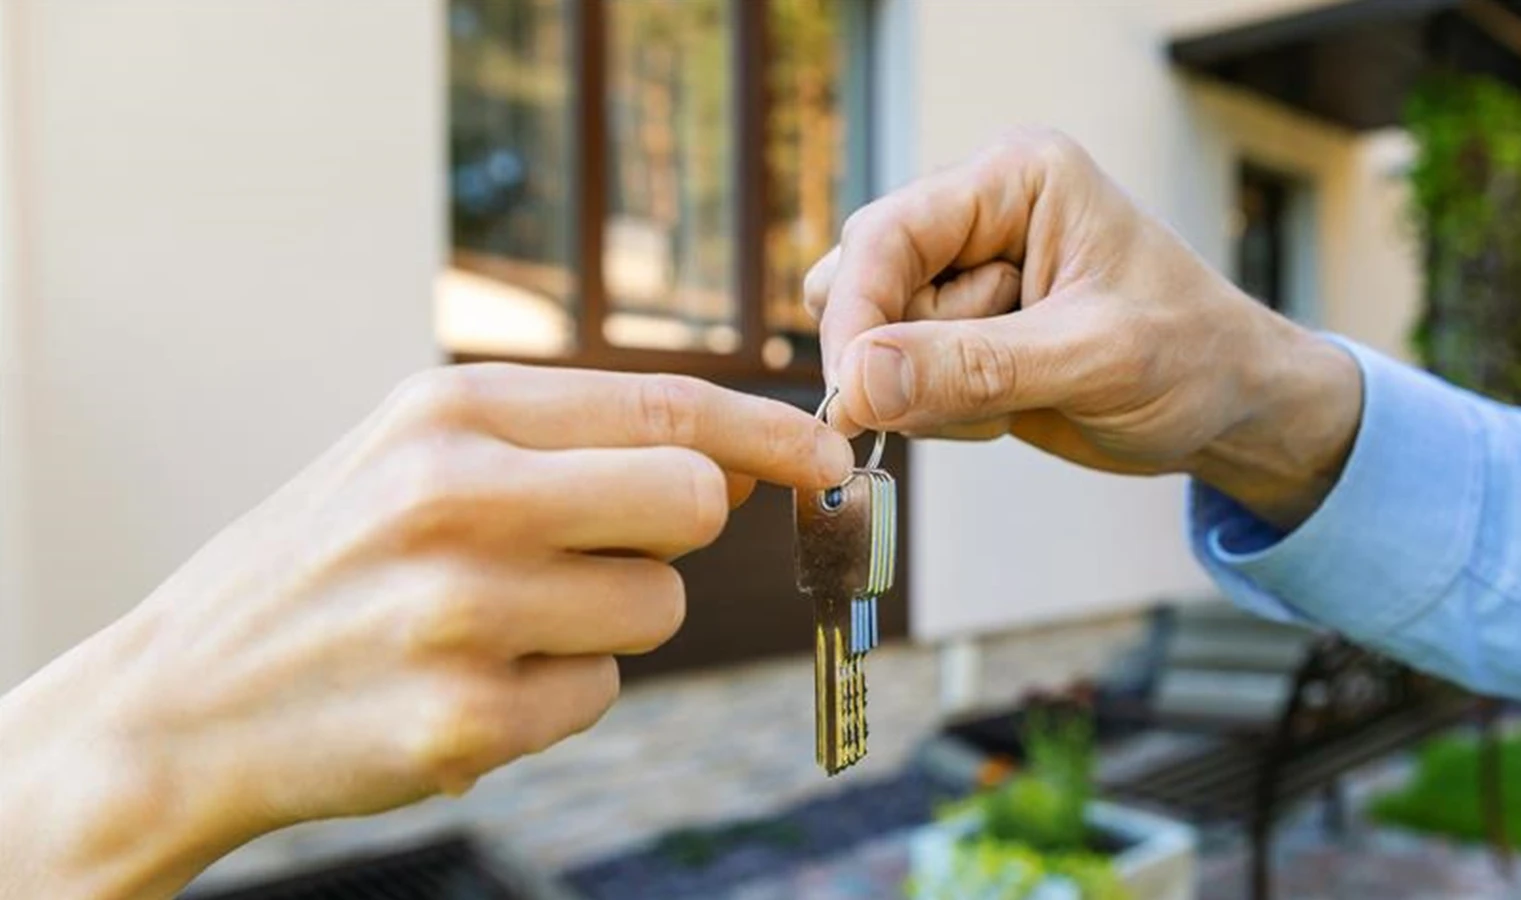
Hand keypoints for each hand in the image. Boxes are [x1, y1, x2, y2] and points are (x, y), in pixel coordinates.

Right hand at [0, 366, 852, 899]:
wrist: (184, 701)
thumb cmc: (328, 562)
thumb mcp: (419, 456)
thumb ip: (571, 441)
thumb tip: (731, 462)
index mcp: (451, 411)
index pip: (668, 405)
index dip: (769, 432)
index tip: (828, 454)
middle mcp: (457, 497)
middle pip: (689, 503)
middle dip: (667, 533)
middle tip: (592, 550)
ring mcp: (461, 614)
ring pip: (654, 608)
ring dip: (599, 621)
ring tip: (492, 623)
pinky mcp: (466, 722)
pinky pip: (600, 695)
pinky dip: (555, 694)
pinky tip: (466, 682)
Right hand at [807, 128, 1360, 527]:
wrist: (1234, 411)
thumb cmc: (1196, 359)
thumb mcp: (1093, 360)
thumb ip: (973, 368)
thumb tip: (859, 381)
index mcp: (1015, 180)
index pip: (887, 234)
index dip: (858, 314)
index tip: (851, 396)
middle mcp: (979, 217)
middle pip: (865, 282)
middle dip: (901, 356)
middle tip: (981, 395)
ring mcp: (964, 279)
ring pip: (873, 338)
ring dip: (923, 390)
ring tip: (1012, 399)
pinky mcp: (960, 336)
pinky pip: (897, 380)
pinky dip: (937, 412)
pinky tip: (1008, 412)